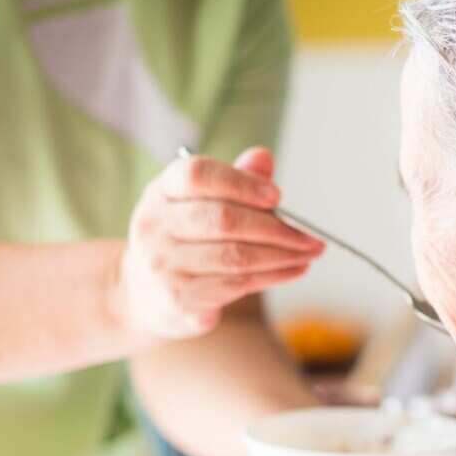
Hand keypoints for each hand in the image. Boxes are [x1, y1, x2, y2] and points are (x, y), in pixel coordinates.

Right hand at [116, 148, 323, 339]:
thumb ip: (233, 181)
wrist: (144, 295)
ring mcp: (163, 265)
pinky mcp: (179, 298)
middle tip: (311, 235)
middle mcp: (154, 226)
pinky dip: (273, 276)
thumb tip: (263, 157)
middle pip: (223, 219)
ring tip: (310, 252)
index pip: (197, 176)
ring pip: (236, 256)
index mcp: (160, 192)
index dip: (241, 183)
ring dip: (282, 255)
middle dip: (276, 228)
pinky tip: (294, 270)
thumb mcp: (199, 204)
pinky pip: (237, 285)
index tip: (277, 195)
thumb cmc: (183, 240)